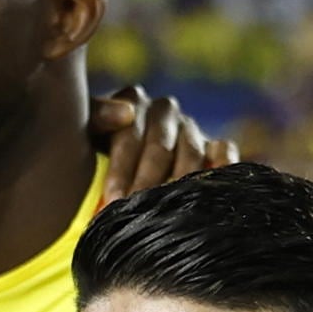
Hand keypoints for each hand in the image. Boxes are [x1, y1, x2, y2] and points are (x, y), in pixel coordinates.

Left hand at [88, 88, 237, 202]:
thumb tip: (126, 113)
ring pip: (191, 151)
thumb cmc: (99, 145)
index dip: (122, 168)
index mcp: (133, 100)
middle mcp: (165, 110)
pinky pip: (224, 151)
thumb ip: (97, 116)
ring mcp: (190, 127)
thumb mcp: (87, 129)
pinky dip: (224, 167)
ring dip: (180, 181)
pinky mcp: (214, 144)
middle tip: (137, 210)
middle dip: (147, 181)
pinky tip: (214, 190)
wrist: (126, 157)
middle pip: (160, 145)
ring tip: (170, 211)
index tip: (113, 198)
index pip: (129, 134)